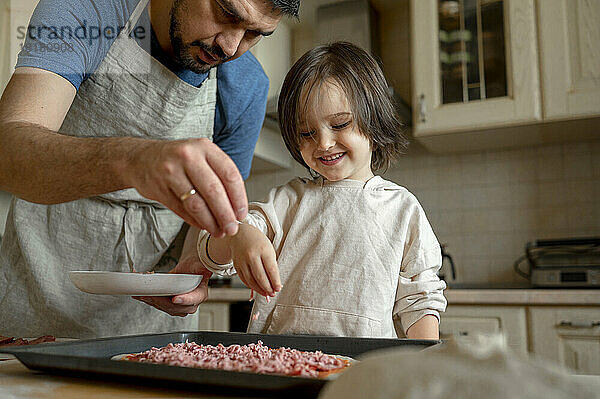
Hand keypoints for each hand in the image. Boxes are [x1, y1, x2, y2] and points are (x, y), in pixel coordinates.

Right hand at [128, 138, 247, 237]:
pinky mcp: (158, 188)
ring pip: (196, 204)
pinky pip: (181, 210)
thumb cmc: (178, 159)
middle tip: (232, 228)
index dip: (239, 198)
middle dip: (226, 215)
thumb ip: (219, 176)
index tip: (242, 213)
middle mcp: (188, 156)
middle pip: (214, 191)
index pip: (229, 174)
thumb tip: (236, 208)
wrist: (141, 158)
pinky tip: (203, 225)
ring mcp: (171, 172)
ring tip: (218, 231)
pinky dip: (195, 221)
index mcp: (204, 147)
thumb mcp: (201, 156)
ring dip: (210, 222)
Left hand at [133, 253, 212, 316]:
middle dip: (159, 300)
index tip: (175, 298)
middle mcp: (190, 303)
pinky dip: (148, 299)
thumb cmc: (195, 266)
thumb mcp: (201, 264)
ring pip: (163, 306)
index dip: (185, 299)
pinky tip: (140, 294)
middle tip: (149, 294)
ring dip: (150, 299)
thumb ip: (203, 266)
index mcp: (200, 294)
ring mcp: (178, 306)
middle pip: (174, 305)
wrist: (189, 268)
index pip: (193, 299)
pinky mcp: (168, 304)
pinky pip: (157, 304)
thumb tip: (204, 265)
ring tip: (141, 293)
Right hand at [229, 225, 281, 296]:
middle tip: (273, 293)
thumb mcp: (269, 249)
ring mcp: (242, 260)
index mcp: (263, 249)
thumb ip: (271, 265)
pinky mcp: (236, 265)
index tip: (279, 288)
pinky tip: (256, 288)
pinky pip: (244, 279)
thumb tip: (274, 282)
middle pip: (260, 277)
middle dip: (268, 288)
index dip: (275, 281)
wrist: (241, 234)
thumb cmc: (258, 242)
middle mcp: (251, 255)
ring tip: (266, 293)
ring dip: (259, 289)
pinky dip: (251, 286)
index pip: (271, 269)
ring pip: (251, 280)